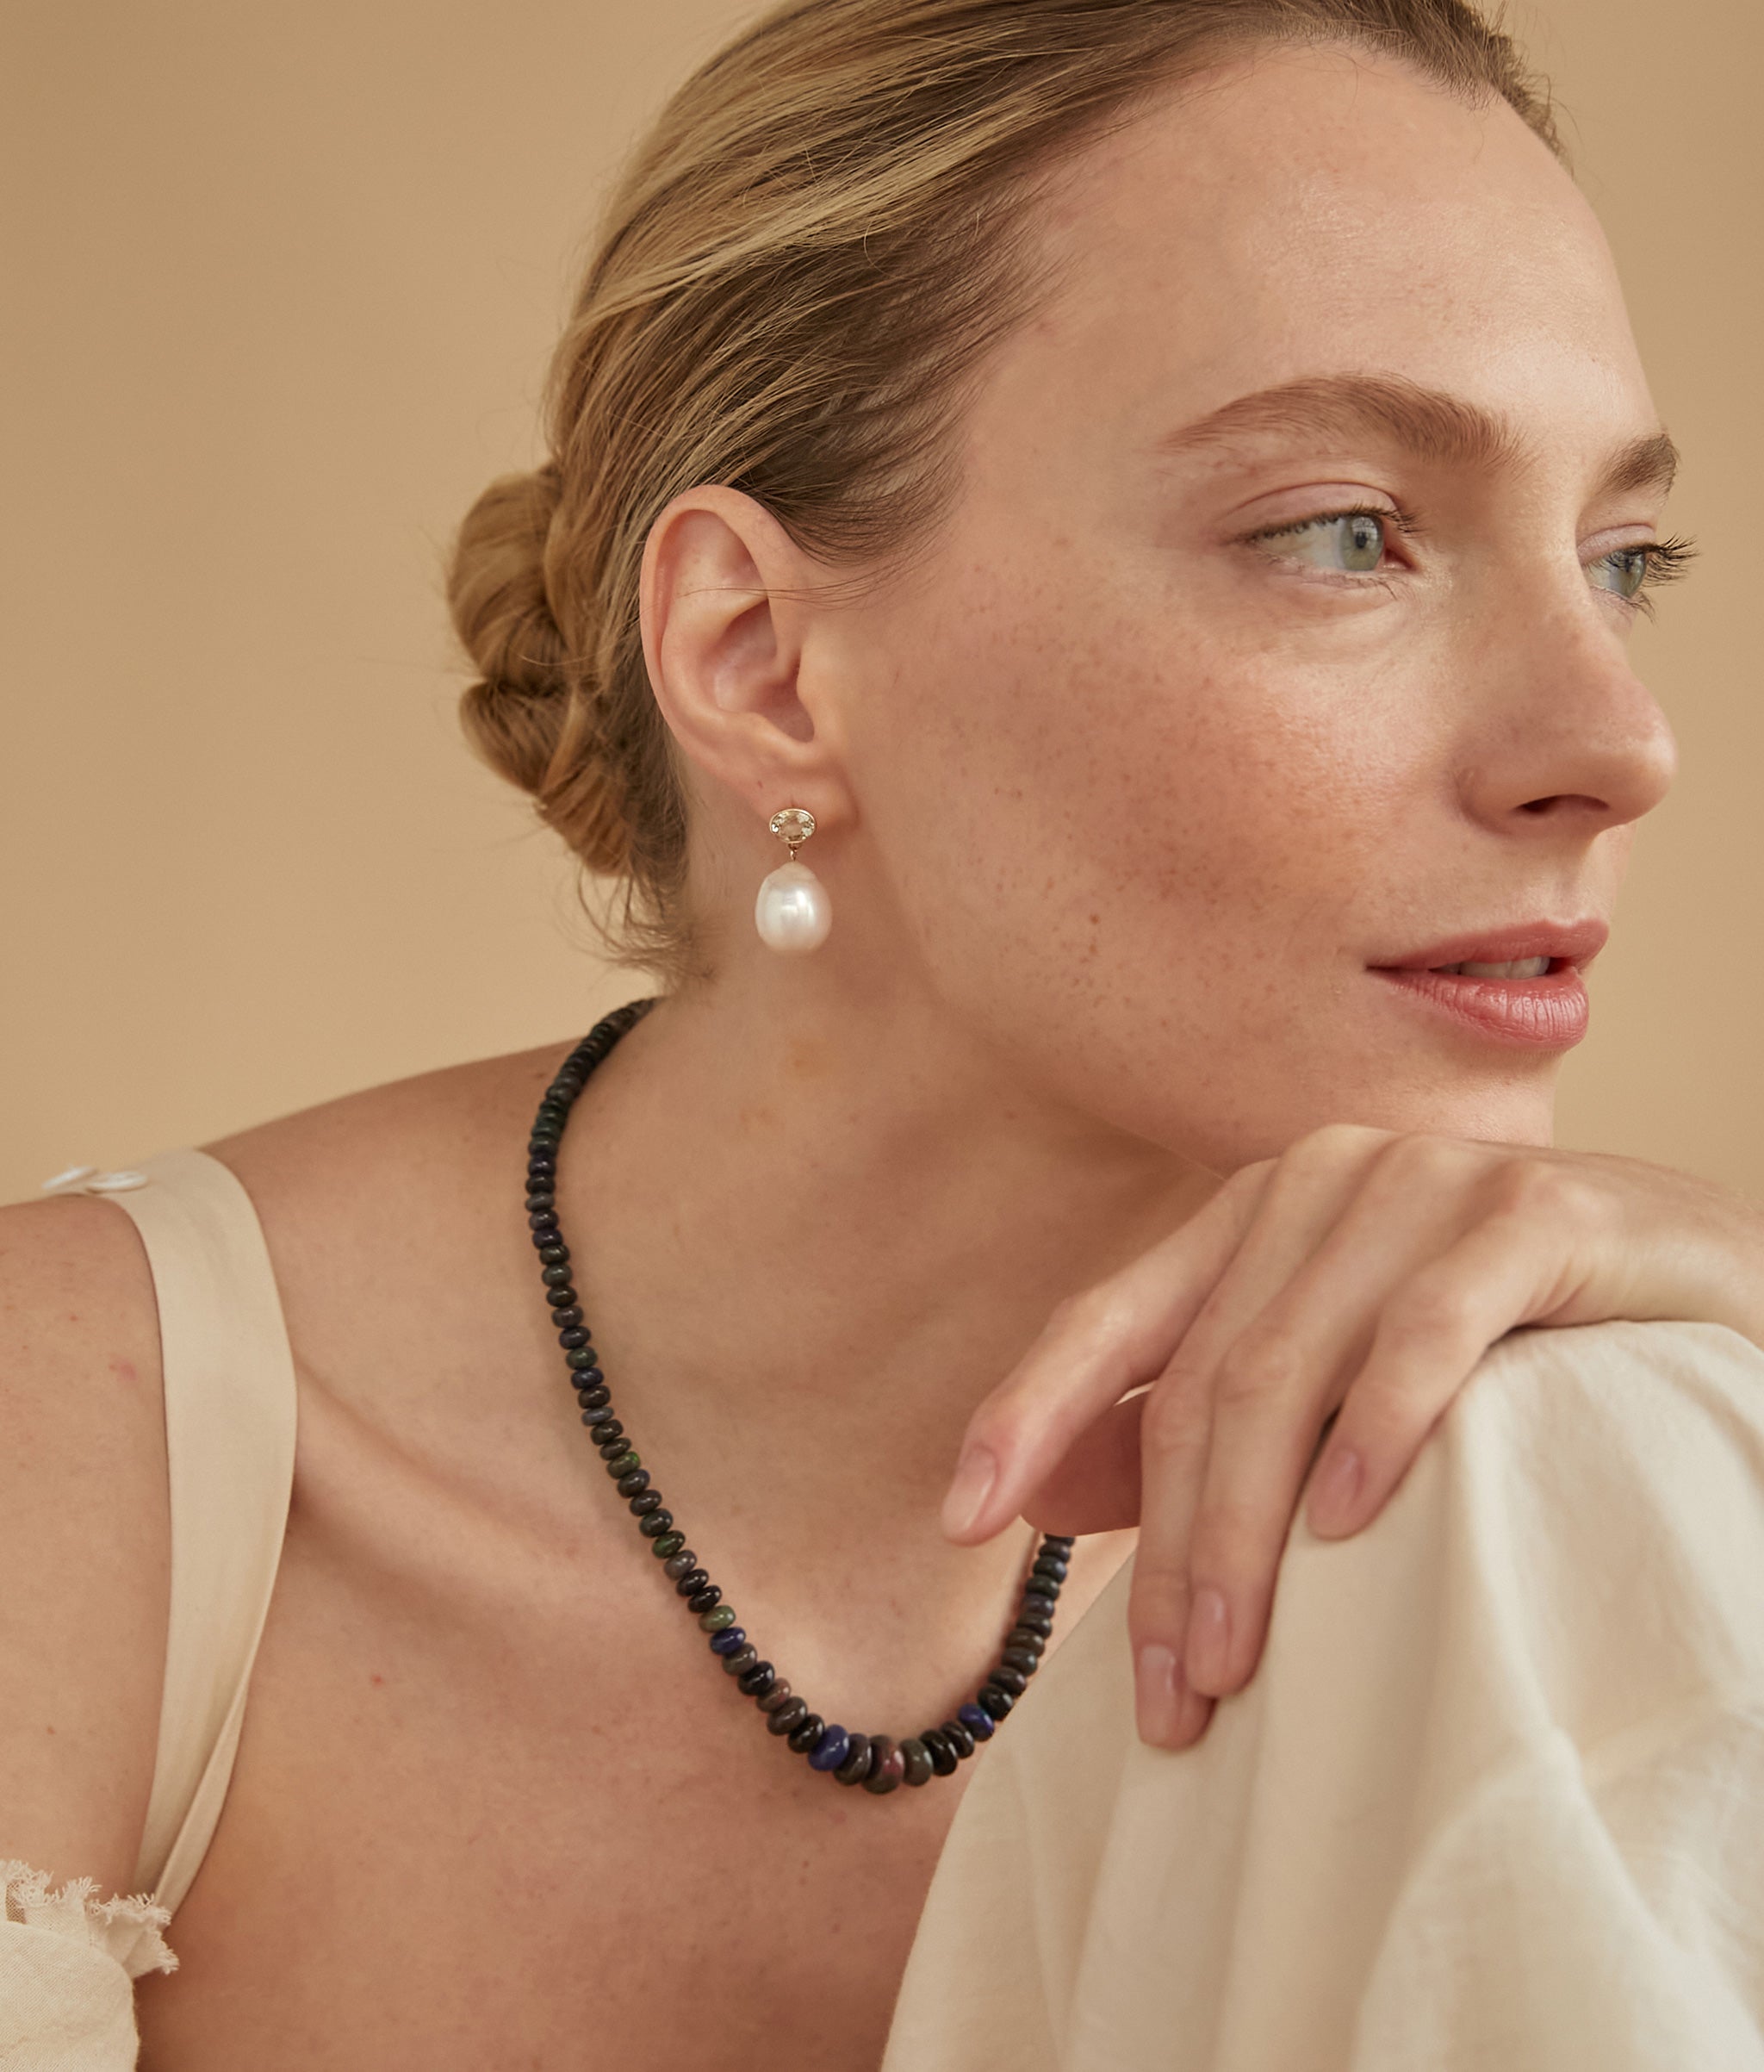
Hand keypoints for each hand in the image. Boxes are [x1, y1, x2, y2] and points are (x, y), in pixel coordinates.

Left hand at [939, 1125, 1763, 1747]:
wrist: (1702, 1281)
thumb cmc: (1505, 1349)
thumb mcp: (1331, 1381)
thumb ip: (1198, 1419)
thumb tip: (1043, 1494)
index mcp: (1253, 1214)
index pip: (1110, 1316)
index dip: (1025, 1410)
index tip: (958, 1519)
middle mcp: (1318, 1179)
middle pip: (1199, 1376)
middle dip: (1167, 1547)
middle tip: (1167, 1699)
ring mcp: (1423, 1183)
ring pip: (1289, 1368)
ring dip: (1247, 1530)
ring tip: (1233, 1667)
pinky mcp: (1533, 1213)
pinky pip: (1427, 1329)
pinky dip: (1378, 1428)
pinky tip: (1350, 1528)